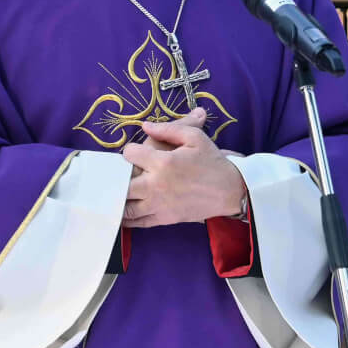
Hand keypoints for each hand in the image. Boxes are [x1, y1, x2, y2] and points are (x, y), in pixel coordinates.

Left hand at [121, 108, 246, 227]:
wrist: (231, 191)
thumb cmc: (213, 162)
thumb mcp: (195, 137)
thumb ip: (168, 129)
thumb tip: (145, 126)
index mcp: (163, 163)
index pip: (130, 154)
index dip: (130, 150)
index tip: (134, 151)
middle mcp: (156, 186)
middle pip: (122, 184)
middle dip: (118, 178)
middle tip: (120, 174)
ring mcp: (159, 205)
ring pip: (127, 207)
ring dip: (119, 200)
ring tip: (116, 193)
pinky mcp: (164, 219)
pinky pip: (139, 222)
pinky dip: (127, 219)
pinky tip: (123, 212)